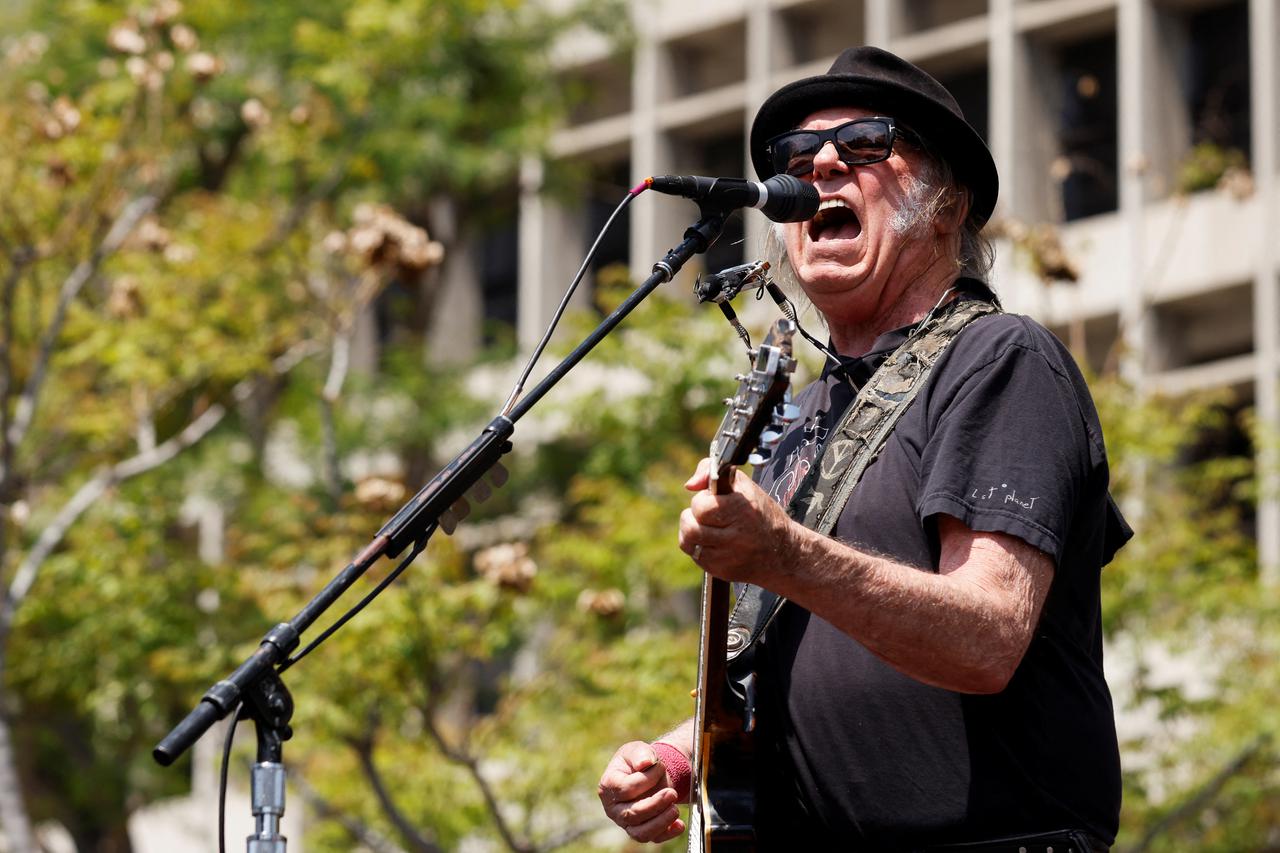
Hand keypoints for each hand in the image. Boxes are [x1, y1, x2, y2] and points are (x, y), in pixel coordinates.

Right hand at [597, 741, 685, 843]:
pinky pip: (652, 838)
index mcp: (608, 786)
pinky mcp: (640, 831)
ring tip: (675, 809)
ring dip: (660, 822)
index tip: (660, 766)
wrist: (648, 772)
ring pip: (640, 832)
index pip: (625, 789)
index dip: (645, 779)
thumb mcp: (637, 749)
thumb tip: (645, 762)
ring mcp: (626, 822)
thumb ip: (640, 753)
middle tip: (672, 793)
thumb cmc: (639, 760)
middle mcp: (613, 808)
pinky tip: (679, 824)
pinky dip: (667, 833)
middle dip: (654, 804)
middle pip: (632, 814)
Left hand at [678, 458, 796, 585]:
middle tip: (705, 515)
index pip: (701, 507)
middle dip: (692, 517)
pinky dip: (698, 547)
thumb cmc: (760, 513)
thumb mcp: (743, 485)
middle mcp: (736, 536)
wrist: (784, 552)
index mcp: (742, 510)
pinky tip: (712, 541)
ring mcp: (728, 557)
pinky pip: (696, 557)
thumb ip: (711, 471)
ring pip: (688, 543)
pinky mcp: (722, 571)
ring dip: (690, 532)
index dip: (701, 501)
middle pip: (691, 528)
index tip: (712, 500)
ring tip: (703, 526)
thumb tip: (689, 485)